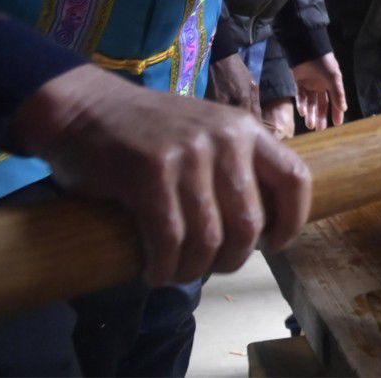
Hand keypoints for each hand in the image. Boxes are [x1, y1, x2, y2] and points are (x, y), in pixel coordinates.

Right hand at [10, 65, 311, 285]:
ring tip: (177, 272)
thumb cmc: (147, 130)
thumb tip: (259, 224)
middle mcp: (226, 139)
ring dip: (193, 269)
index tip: (276, 244)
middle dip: (233, 259)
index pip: (295, 178)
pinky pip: (169, 239)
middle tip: (211, 267)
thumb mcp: (206, 133)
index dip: (293, 220)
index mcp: (245, 129)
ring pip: (209, 238)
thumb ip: (233, 165)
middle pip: (250, 223)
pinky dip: (163, 266)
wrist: (85, 108)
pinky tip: (154, 272)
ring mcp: (189, 154)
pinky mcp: (150, 172)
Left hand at [291, 52, 346, 130]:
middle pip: (321, 104)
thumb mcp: (334, 78)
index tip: (337, 124)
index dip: (336, 112)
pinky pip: (300, 96)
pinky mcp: (298, 82)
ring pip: (310, 103)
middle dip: (320, 116)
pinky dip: (301, 104)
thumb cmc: (323, 63)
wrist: (306, 50)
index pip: (334, 101)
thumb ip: (338, 94)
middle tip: (319, 129)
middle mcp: (320, 85)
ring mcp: (309, 84)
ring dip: (310, 114)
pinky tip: (302, 112)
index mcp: (331, 84)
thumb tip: (344, 109)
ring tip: (310, 125)